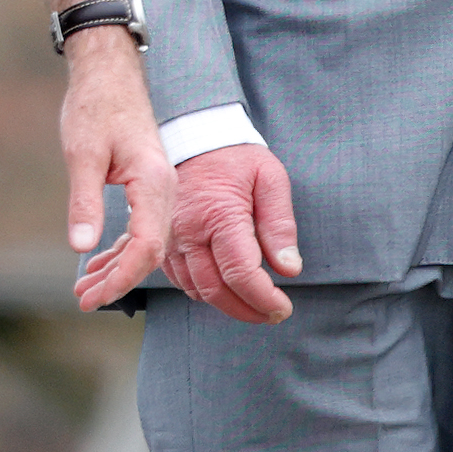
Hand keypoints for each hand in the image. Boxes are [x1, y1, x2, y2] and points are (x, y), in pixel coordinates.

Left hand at [62, 29, 173, 308]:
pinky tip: (97, 263)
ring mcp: (160, 190)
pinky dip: (119, 250)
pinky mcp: (148, 187)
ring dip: (117, 269)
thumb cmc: (97, 107)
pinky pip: (141, 229)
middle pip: (150, 251)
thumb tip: (81, 247)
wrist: (111, 75)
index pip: (147, 245)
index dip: (122, 277)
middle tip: (83, 301)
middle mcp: (166, 190)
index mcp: (154, 182)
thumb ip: (84, 201)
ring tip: (84, 290)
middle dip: (118, 281)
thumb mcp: (82, 154)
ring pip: (146, 243)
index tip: (93, 296)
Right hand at [167, 144, 302, 323]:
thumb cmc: (236, 157)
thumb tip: (289, 268)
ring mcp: (171, 240)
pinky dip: (205, 292)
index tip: (282, 308)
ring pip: (196, 291)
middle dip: (247, 310)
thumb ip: (280, 224)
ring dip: (226, 305)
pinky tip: (227, 290)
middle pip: (216, 291)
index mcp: (218, 216)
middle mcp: (188, 233)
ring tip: (254, 304)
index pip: (241, 274)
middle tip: (272, 314)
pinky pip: (181, 280)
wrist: (194, 137)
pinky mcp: (163, 243)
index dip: (264, 299)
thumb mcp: (270, 178)